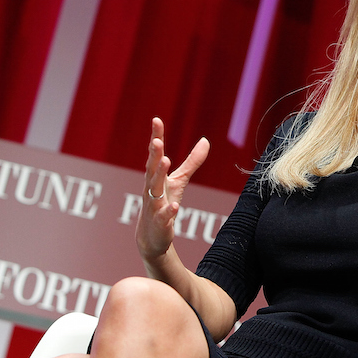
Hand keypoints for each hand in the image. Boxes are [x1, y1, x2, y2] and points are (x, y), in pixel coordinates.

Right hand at [137, 117, 209, 260]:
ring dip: (159, 175)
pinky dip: (167, 211)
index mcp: (155, 176)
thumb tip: (205, 140)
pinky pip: (162, 216)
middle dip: (155, 154)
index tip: (156, 120)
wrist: (152, 237)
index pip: (154, 155)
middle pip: (152, 169)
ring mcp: (153, 206)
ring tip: (166, 161)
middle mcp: (151, 189)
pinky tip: (174, 206)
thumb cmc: (163, 203)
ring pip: (154, 189)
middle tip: (157, 140)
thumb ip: (192, 162)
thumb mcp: (179, 181)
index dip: (155, 137)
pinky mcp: (159, 223)